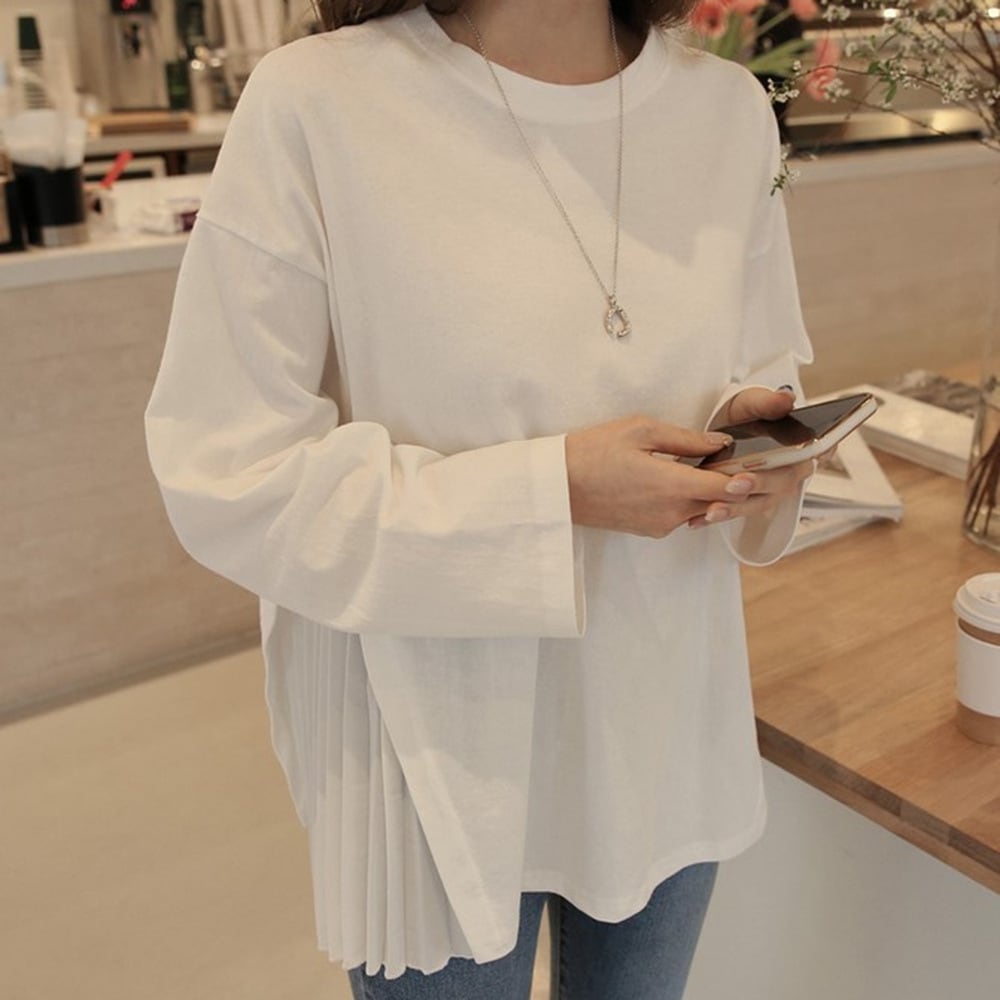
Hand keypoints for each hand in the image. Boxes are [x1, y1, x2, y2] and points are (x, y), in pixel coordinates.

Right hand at [565, 416, 755, 537]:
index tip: (764, 465)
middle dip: (735, 485)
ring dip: (712, 493)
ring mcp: (660, 525)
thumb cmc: (592, 453)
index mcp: (672, 486)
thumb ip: (685, 438)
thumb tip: (719, 442)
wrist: (557, 486)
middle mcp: (671, 513)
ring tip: (714, 467)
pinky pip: (682, 515)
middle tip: (746, 462)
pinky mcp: (649, 530)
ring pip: (702, 510)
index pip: (728, 489)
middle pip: (720, 503)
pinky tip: (683, 480)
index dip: (750, 478)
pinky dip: (690, 500)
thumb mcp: (640, 430)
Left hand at [688, 385, 813, 528]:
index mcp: (803, 445)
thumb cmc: (746, 415)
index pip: (822, 450)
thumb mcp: (753, 402)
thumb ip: (768, 402)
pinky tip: (700, 518)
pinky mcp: (746, 501)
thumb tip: (785, 398)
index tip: (807, 456)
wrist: (722, 430)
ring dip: (736, 507)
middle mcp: (790, 472)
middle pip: (783, 481)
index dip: (820, 453)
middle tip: (738, 482)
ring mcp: (769, 490)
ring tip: (714, 508)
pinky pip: (736, 511)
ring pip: (758, 502)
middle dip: (760, 483)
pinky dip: (718, 515)